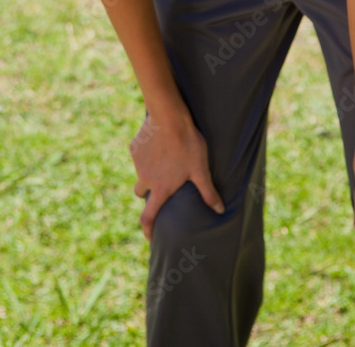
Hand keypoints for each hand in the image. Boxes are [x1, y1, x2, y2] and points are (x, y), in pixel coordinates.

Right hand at [130, 113, 224, 240]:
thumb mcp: (200, 169)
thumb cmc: (188, 144)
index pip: (148, 217)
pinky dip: (146, 155)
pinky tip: (157, 145)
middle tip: (159, 189)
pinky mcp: (135, 147)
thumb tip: (220, 210)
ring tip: (162, 163)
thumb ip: (208, 191)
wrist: (169, 116)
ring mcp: (138, 163)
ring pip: (140, 173)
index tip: (150, 237)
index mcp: (160, 188)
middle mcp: (145, 178)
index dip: (148, 229)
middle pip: (141, 194)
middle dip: (148, 195)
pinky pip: (139, 155)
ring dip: (148, 173)